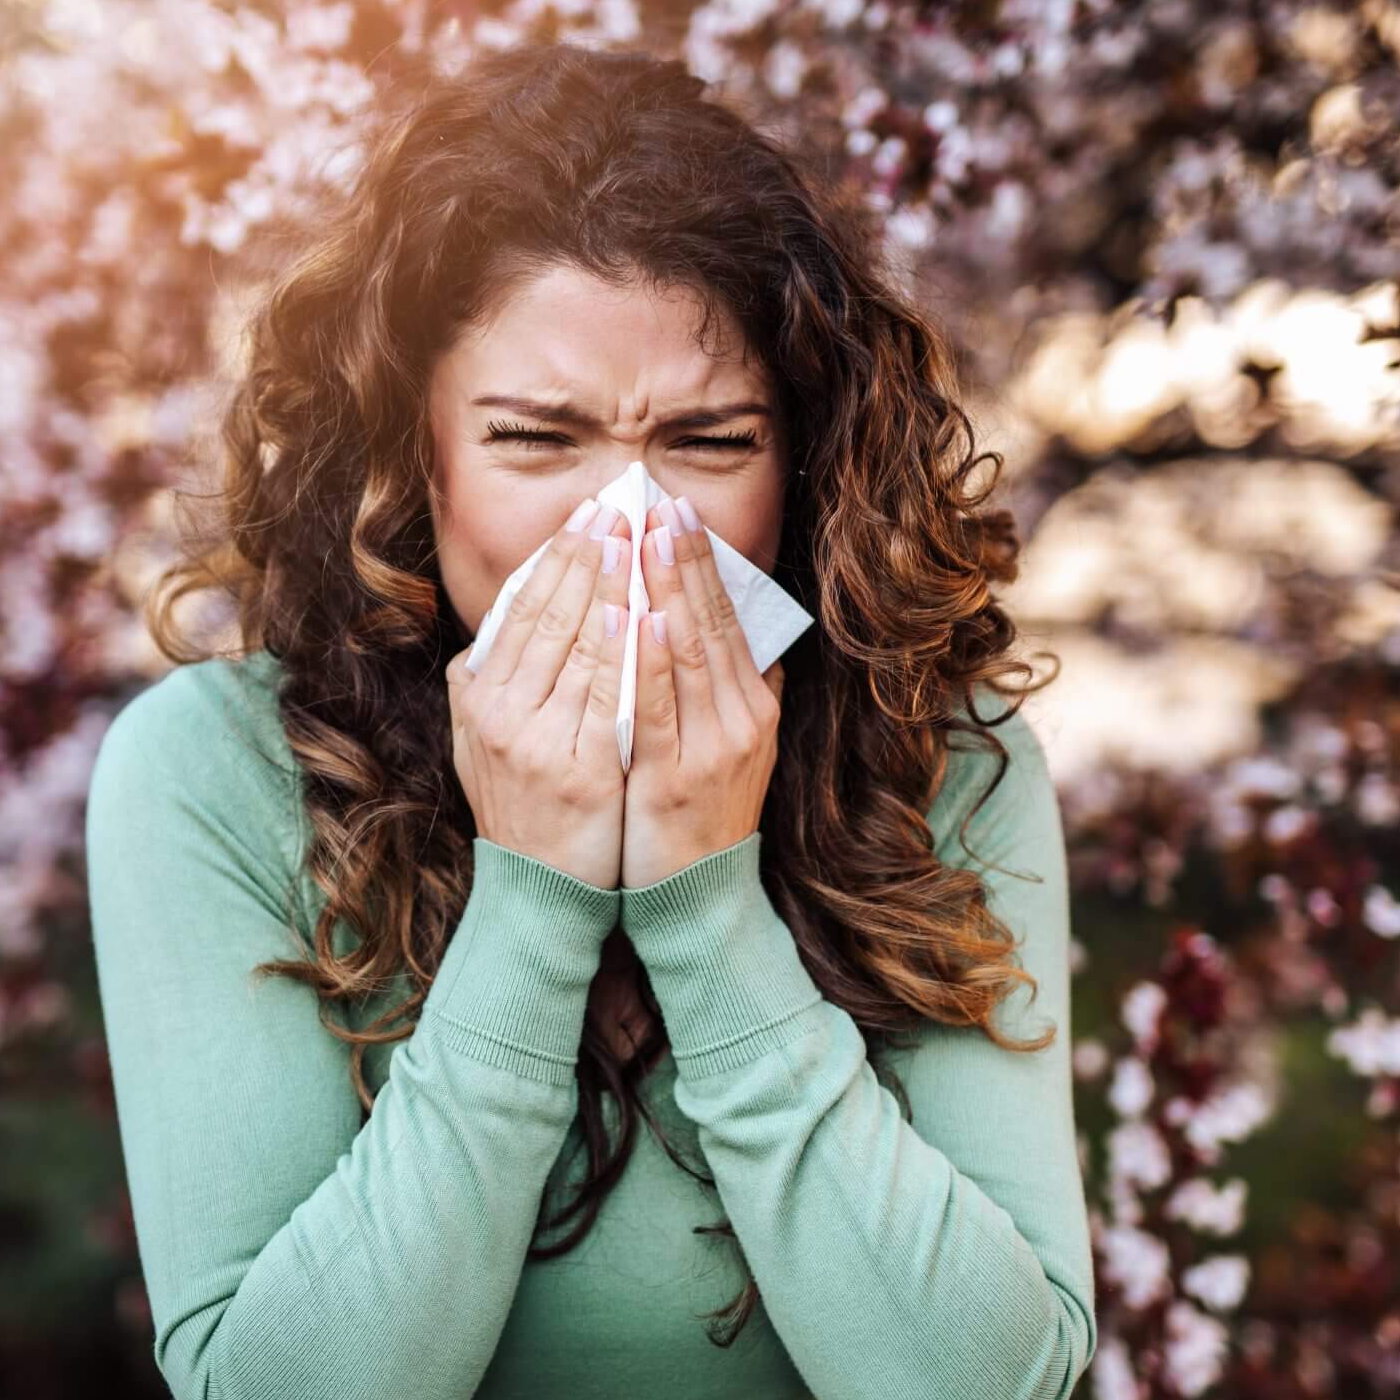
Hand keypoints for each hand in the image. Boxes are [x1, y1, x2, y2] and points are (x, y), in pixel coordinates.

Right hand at [445, 497, 636, 888]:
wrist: (539, 893)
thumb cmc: (521, 810)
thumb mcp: (481, 744)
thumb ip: (484, 686)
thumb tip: (495, 628)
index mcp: (479, 700)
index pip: (520, 611)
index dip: (554, 558)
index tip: (586, 514)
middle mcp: (500, 716)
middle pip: (547, 617)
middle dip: (584, 555)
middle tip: (617, 506)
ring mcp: (538, 744)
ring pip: (576, 649)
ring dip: (607, 588)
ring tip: (632, 540)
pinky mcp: (578, 773)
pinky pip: (603, 701)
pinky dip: (620, 655)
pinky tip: (638, 616)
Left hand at [622, 493, 785, 888]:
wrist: (698, 898)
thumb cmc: (701, 818)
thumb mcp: (735, 752)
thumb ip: (743, 697)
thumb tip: (755, 646)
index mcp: (752, 706)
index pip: (725, 619)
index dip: (702, 564)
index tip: (676, 512)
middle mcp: (741, 719)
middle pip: (712, 624)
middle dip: (686, 560)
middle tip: (662, 502)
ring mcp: (714, 748)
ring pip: (692, 655)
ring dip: (670, 593)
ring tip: (650, 539)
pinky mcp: (679, 777)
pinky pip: (665, 709)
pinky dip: (657, 662)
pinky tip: (644, 620)